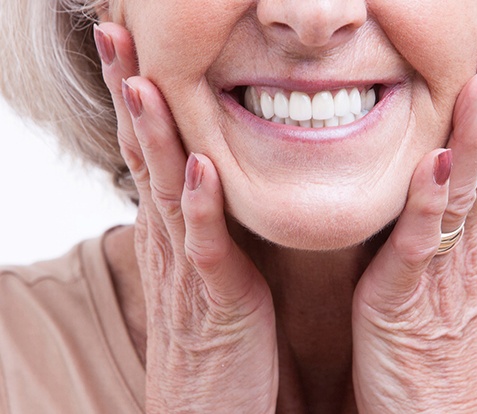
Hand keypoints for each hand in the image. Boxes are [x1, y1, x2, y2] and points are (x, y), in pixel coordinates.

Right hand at [94, 23, 277, 412]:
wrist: (207, 409)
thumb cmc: (214, 335)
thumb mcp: (204, 266)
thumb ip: (203, 222)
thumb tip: (204, 176)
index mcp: (172, 229)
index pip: (148, 150)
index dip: (137, 96)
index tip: (132, 45)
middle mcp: (170, 240)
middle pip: (143, 156)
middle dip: (130, 94)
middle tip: (116, 34)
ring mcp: (188, 270)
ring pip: (165, 191)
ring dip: (153, 136)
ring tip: (143, 81)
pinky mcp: (216, 302)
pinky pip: (205, 249)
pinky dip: (200, 208)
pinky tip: (197, 167)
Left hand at [352, 20, 476, 412]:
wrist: (430, 410)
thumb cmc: (433, 333)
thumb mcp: (454, 263)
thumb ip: (467, 209)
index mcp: (467, 229)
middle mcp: (463, 240)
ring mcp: (441, 267)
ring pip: (463, 189)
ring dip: (475, 132)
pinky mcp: (409, 297)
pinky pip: (421, 243)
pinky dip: (430, 201)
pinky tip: (438, 161)